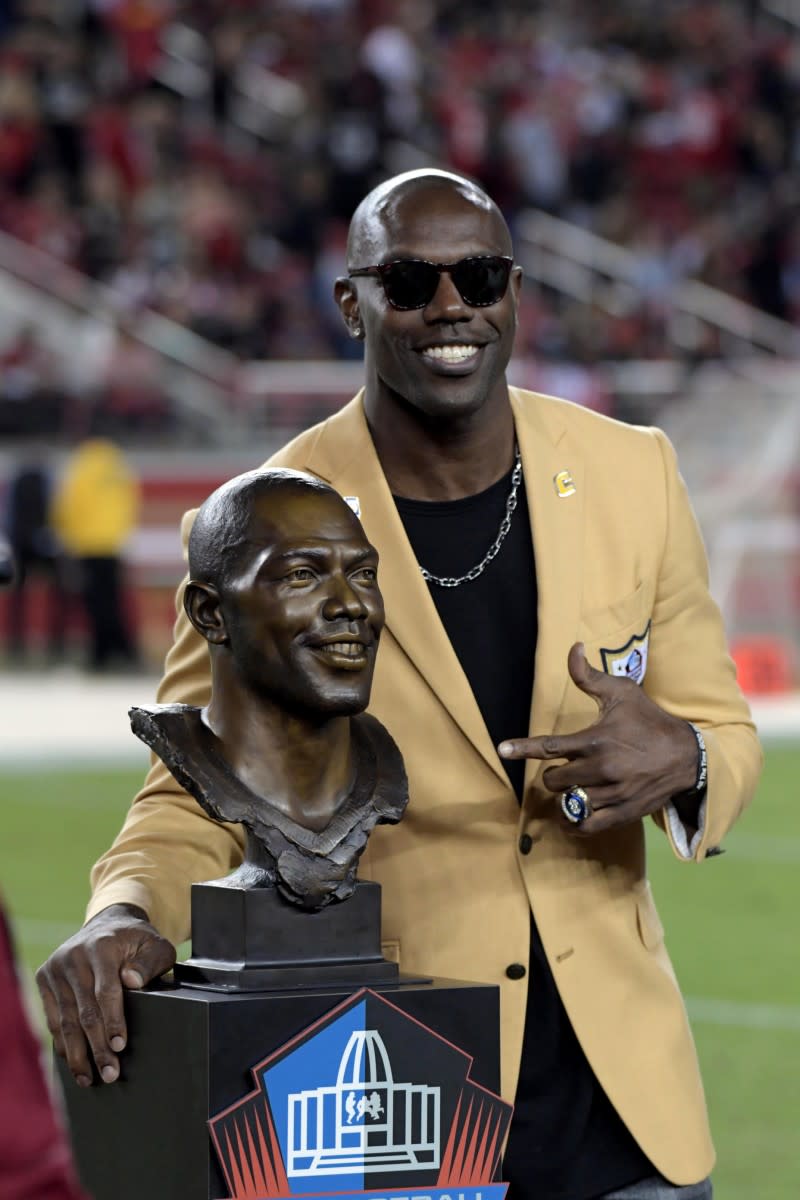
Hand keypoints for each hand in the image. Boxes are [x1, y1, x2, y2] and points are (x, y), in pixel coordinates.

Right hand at [36, 904, 175, 1086]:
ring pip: (65, 1020)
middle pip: (84, 1012)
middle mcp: (74, 956)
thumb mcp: (156, 946)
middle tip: (109, 1074)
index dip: (113, 1021)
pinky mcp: (44, 979)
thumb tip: (132, 982)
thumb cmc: (136, 942)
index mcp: (102, 946)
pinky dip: (63, 1043)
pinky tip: (74, 1062)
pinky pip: (53, 1019)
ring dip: (78, 1054)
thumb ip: (150, 963)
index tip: (120, 1046)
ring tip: (89, 1078)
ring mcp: (56, 968)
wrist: (107, 926)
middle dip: (97, 1047)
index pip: (106, 991)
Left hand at [498, 642, 698, 833]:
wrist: (687, 756)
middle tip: (563, 767)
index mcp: (596, 740)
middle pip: (553, 780)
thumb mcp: (622, 692)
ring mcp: (611, 794)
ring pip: (568, 803)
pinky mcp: (622, 813)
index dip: (523, 748)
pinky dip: (573, 823)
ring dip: (565, 796)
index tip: (502, 750)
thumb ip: (590, 676)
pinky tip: (571, 816)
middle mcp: (601, 768)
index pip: (549, 747)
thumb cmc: (649, 720)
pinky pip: (586, 826)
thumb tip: (573, 648)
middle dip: (552, 774)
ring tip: (572, 787)